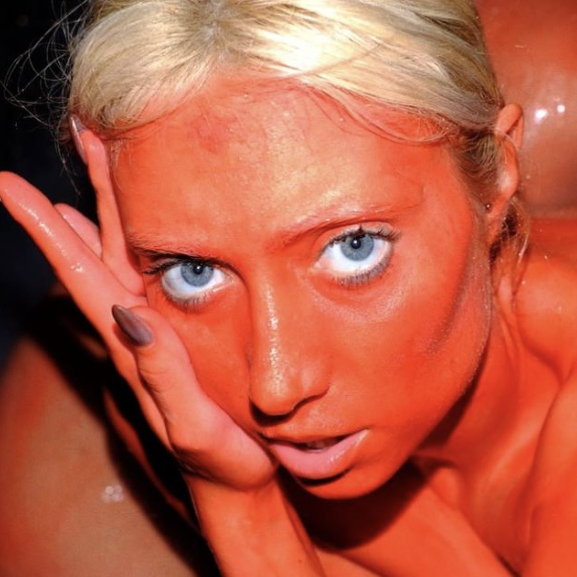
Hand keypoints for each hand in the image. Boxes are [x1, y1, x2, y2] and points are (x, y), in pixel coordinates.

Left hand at [0, 168, 275, 491]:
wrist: (238, 481)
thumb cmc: (221, 461)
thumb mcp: (191, 425)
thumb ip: (162, 374)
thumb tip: (130, 314)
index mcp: (134, 345)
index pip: (81, 277)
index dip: (47, 231)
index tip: (13, 185)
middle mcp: (135, 332)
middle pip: (95, 254)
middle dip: (74, 200)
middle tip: (76, 139)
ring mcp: (153, 334)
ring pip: (117, 263)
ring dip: (96, 216)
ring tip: (84, 173)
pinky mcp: (176, 339)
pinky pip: (144, 282)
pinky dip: (128, 250)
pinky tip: (120, 235)